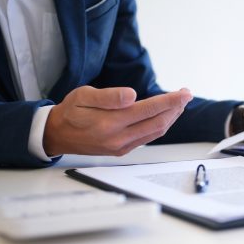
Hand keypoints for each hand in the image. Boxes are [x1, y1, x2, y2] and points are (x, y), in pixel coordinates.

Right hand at [44, 86, 192, 155]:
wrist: (57, 135)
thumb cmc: (70, 112)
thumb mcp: (82, 96)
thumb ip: (108, 97)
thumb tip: (132, 95)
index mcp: (109, 123)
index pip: (148, 110)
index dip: (169, 101)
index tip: (183, 93)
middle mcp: (118, 139)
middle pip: (157, 124)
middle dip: (175, 109)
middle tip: (185, 95)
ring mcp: (122, 147)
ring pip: (155, 132)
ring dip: (170, 118)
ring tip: (179, 103)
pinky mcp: (122, 150)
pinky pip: (148, 138)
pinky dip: (160, 126)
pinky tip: (164, 116)